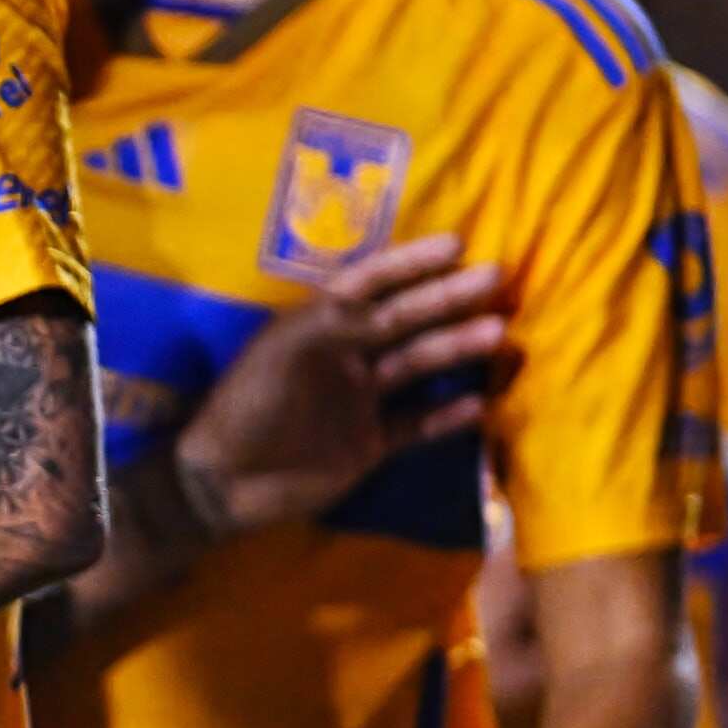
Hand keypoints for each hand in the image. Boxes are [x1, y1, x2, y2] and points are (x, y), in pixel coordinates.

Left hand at [177, 234, 504, 538]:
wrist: (228, 482)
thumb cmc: (248, 406)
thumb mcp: (284, 353)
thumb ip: (333, 324)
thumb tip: (383, 304)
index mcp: (316, 327)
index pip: (368, 284)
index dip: (408, 263)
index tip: (454, 244)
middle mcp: (343, 356)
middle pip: (403, 319)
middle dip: (447, 297)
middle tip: (495, 275)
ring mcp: (359, 400)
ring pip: (417, 365)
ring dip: (456, 347)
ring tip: (499, 332)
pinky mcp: (369, 444)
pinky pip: (417, 424)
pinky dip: (447, 415)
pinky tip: (481, 403)